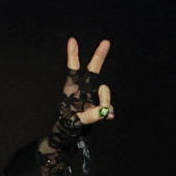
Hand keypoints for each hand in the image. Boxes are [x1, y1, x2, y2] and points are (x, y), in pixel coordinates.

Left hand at [40, 38, 114, 175]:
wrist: (70, 135)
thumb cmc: (67, 126)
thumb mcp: (75, 122)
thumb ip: (89, 116)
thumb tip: (104, 111)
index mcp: (72, 89)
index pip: (73, 69)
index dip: (73, 55)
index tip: (72, 40)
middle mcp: (83, 89)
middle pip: (93, 70)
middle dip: (99, 56)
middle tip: (106, 41)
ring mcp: (91, 96)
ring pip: (105, 92)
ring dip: (105, 101)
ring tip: (98, 114)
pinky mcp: (98, 104)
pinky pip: (108, 105)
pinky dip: (108, 111)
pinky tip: (106, 116)